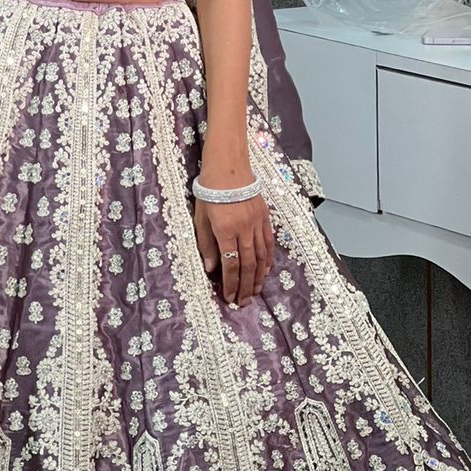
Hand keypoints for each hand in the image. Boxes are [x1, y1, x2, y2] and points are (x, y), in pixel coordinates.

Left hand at [193, 191, 274, 306]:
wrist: (229, 168)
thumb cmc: (209, 192)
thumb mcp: (200, 218)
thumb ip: (206, 244)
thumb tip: (210, 268)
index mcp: (225, 230)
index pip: (230, 265)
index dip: (230, 284)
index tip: (228, 297)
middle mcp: (244, 230)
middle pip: (248, 265)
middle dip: (245, 286)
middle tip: (243, 302)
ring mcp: (257, 224)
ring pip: (261, 257)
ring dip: (258, 277)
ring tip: (255, 292)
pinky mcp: (265, 218)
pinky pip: (269, 244)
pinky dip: (268, 260)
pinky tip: (265, 272)